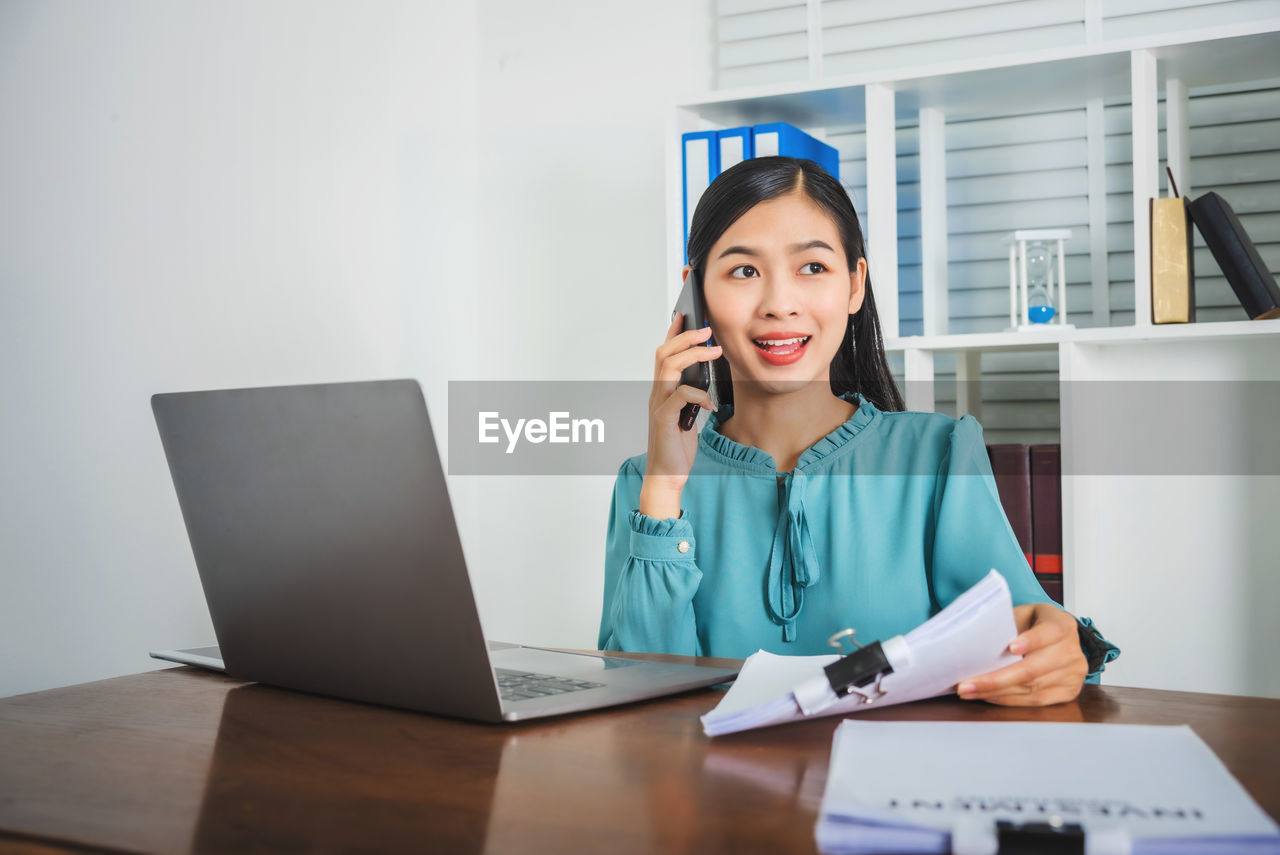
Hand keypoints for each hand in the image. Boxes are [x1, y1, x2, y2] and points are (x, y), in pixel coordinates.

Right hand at [639, 312, 720, 517]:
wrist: (666, 476)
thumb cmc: (676, 447)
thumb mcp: (687, 416)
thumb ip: (690, 397)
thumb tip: (704, 379)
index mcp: (662, 392)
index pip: (663, 354)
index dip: (673, 333)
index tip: (685, 316)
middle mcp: (656, 395)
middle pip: (664, 354)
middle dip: (685, 337)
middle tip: (706, 329)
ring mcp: (658, 406)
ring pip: (669, 368)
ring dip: (693, 355)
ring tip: (713, 351)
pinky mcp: (664, 420)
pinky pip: (680, 396)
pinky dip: (698, 394)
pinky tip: (709, 403)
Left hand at [956, 603, 1087, 706]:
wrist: (1061, 637)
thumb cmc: (1037, 624)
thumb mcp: (1024, 613)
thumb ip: (1007, 623)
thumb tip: (974, 637)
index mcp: (1062, 625)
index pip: (1049, 632)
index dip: (1030, 641)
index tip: (1010, 648)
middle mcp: (1072, 651)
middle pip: (1033, 669)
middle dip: (996, 679)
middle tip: (966, 685)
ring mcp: (1073, 674)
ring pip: (1031, 688)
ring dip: (997, 692)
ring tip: (971, 691)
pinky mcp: (1069, 691)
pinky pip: (1037, 700)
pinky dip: (1011, 700)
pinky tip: (991, 696)